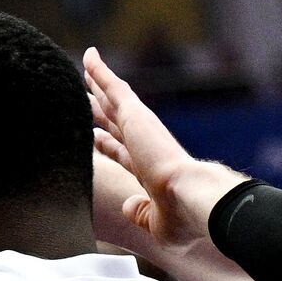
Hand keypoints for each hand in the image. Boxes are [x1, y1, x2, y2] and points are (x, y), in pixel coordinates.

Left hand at [84, 47, 248, 249]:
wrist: (195, 200)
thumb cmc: (182, 219)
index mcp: (151, 171)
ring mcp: (141, 129)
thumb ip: (139, 212)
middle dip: (102, 111)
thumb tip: (127, 207)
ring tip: (85, 67)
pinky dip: (100, 72)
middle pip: (117, 122)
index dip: (109, 144)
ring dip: (99, 84)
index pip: (124, 153)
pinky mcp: (135, 116)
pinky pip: (113, 87)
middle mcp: (146, 146)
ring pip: (113, 100)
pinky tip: (88, 57)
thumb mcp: (155, 222)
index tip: (96, 138)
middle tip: (87, 97)